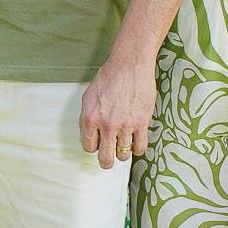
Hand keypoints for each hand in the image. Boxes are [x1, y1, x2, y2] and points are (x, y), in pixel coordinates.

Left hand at [79, 56, 156, 170]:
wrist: (129, 65)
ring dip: (123, 152)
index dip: (93, 147)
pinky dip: (137, 148)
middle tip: (108, 161)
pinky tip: (135, 140)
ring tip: (124, 144)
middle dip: (106, 162)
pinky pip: (140, 148)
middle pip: (105, 158)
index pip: (88, 147)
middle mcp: (107, 124)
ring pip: (123, 154)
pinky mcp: (142, 122)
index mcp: (90, 118)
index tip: (98, 144)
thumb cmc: (108, 78)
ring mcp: (125, 125)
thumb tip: (87, 139)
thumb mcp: (88, 97)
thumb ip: (85, 120)